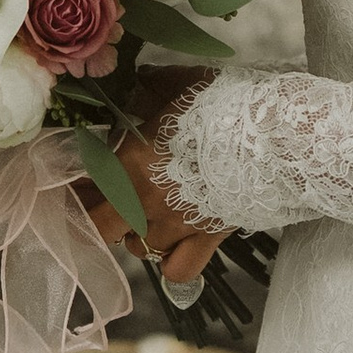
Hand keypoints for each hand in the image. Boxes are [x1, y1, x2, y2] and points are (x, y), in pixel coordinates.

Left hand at [84, 74, 221, 285]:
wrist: (273, 135)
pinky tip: (174, 245)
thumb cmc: (226, 104)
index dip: (78, 184)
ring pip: (138, 247)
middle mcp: (145, 200)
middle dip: (98, 216)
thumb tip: (138, 82)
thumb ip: (150, 86)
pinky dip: (171, 262)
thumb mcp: (180, 81)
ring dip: (137, 234)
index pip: (86, 184)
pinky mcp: (207, 239)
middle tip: (104, 202)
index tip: (80, 178)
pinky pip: (177, 271)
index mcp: (130, 160)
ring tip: (148, 215)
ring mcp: (175, 225)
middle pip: (99, 227)